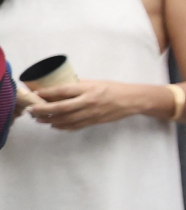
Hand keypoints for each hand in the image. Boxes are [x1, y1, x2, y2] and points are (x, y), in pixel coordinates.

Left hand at [25, 79, 162, 131]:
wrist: (132, 100)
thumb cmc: (113, 88)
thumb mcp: (96, 82)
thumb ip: (79, 85)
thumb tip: (61, 86)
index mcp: (88, 89)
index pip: (63, 91)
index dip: (47, 93)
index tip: (35, 94)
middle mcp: (88, 101)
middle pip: (60, 108)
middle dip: (43, 110)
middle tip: (31, 110)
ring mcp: (91, 113)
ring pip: (65, 119)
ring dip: (49, 120)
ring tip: (38, 119)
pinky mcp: (93, 122)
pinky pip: (74, 126)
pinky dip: (62, 126)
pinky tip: (53, 125)